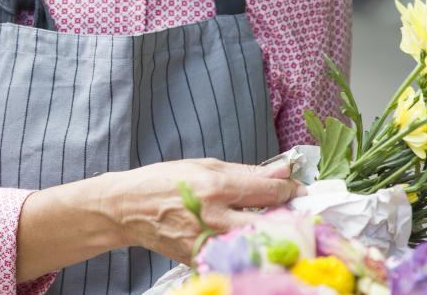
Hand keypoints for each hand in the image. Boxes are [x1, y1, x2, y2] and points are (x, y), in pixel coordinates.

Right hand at [101, 158, 301, 263]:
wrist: (128, 210)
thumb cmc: (164, 182)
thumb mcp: (205, 166)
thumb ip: (247, 172)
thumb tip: (282, 171)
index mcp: (216, 188)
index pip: (269, 192)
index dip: (291, 191)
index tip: (297, 191)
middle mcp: (215, 218)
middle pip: (271, 223)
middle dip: (290, 217)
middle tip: (295, 213)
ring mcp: (208, 244)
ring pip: (257, 244)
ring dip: (272, 235)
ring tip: (275, 225)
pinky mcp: (202, 261)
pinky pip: (236, 255)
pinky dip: (248, 247)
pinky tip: (248, 237)